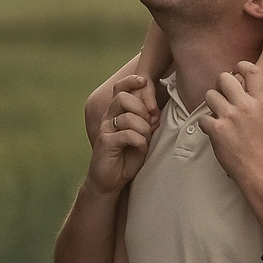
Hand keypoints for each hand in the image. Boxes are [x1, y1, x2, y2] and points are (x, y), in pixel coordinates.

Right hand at [89, 75, 157, 192]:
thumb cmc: (126, 159)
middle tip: (149, 123)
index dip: (131, 81)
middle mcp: (109, 118)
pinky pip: (127, 134)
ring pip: (128, 117)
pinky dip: (139, 141)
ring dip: (143, 129)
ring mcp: (106, 130)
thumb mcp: (141, 138)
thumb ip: (147, 124)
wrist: (109, 181)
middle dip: (141, 108)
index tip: (144, 82)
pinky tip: (140, 147)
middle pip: (123, 97)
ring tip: (145, 139)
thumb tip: (156, 114)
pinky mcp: (106, 143)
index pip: (120, 88)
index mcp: (117, 113)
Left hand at [196, 61, 262, 177]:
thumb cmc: (260, 144)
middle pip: (224, 77)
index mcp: (259, 102)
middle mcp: (245, 105)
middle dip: (219, 85)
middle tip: (222, 97)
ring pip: (209, 95)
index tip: (236, 70)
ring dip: (211, 106)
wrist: (257, 168)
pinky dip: (206, 126)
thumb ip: (252, 100)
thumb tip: (238, 84)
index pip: (251, 70)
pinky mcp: (217, 129)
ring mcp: (230, 116)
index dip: (241, 66)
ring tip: (219, 117)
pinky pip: (202, 118)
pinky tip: (215, 132)